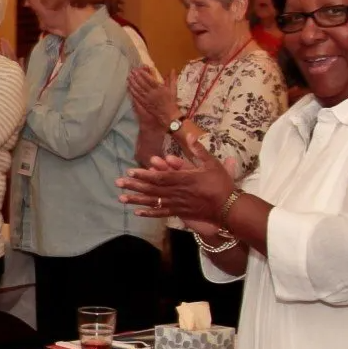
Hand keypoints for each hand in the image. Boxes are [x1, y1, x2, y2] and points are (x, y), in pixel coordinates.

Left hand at [115, 135, 236, 224]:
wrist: (230, 208)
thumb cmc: (222, 184)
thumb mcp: (213, 164)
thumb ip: (199, 150)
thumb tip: (190, 135)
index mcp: (185, 179)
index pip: (160, 177)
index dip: (144, 175)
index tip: (130, 171)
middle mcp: (178, 192)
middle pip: (152, 189)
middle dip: (134, 185)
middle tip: (118, 183)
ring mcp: (178, 204)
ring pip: (154, 202)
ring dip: (137, 200)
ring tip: (121, 198)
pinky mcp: (180, 213)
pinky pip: (162, 213)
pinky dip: (149, 213)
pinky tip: (137, 212)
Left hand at [125, 66, 177, 126]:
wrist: (168, 115)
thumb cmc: (171, 102)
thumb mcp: (173, 90)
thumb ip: (172, 79)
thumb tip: (172, 70)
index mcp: (160, 89)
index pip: (150, 80)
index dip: (144, 74)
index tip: (139, 69)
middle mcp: (152, 93)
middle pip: (143, 84)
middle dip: (137, 77)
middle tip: (132, 71)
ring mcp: (147, 99)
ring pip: (138, 89)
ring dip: (133, 83)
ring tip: (129, 77)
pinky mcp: (144, 103)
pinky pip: (137, 96)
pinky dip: (132, 91)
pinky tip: (129, 87)